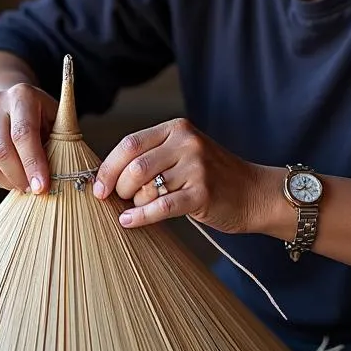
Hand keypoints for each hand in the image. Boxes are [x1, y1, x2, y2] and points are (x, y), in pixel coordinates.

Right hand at [0, 83, 58, 193]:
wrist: (16, 101)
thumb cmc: (45, 114)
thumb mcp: (57, 118)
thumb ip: (61, 140)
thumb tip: (63, 175)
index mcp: (22, 95)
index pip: (23, 133)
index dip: (33, 162)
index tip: (41, 186)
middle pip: (2, 150)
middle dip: (20, 176)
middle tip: (35, 190)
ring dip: (10, 182)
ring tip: (27, 187)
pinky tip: (14, 182)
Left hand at [93, 118, 269, 232]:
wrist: (254, 193)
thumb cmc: (212, 177)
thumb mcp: (183, 154)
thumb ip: (151, 157)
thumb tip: (106, 176)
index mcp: (177, 129)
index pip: (130, 144)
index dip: (108, 167)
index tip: (96, 186)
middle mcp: (187, 143)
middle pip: (134, 166)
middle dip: (118, 187)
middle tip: (115, 199)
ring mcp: (197, 167)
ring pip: (146, 187)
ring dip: (134, 202)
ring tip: (136, 208)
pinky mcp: (203, 193)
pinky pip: (162, 207)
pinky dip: (140, 216)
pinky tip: (128, 221)